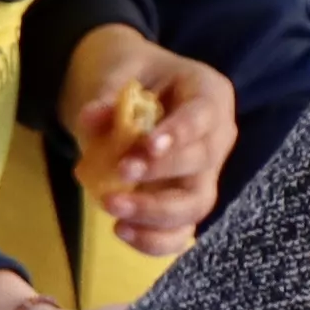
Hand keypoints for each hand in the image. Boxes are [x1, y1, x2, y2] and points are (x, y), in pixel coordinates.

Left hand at [64, 30, 235, 257]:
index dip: (179, 134)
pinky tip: (121, 231)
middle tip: (120, 173)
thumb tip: (92, 118)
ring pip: (196, 204)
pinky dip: (154, 240)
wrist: (129, 93)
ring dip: (156, 213)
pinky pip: (180, 231)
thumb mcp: (118, 69)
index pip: (203, 116)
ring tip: (114, 209)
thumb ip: (106, 94)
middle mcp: (217, 137)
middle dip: (162, 173)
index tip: (147, 147)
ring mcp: (204, 174)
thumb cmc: (133, 73)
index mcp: (209, 94)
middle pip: (203, 162)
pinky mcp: (184, 203)